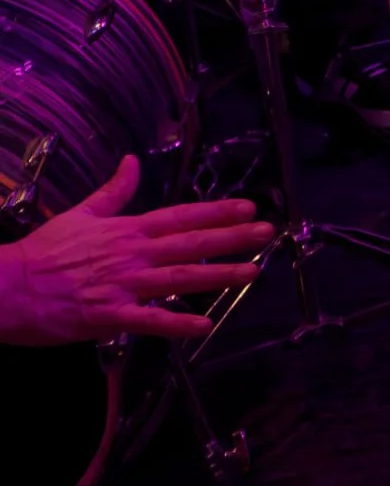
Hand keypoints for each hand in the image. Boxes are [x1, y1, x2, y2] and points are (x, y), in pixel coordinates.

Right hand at [0, 156, 272, 345]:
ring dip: (218, 274)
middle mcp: (132, 254)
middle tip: (267, 233)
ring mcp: (123, 285)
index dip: (216, 211)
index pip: (181, 217)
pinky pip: (149, 321)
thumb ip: (113, 191)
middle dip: (231, 237)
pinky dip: (176, 323)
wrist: (10, 286)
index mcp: (127, 230)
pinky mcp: (109, 315)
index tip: (248, 207)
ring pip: (180, 279)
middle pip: (190, 243)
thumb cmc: (44, 252)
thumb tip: (132, 161)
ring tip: (252, 271)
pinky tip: (204, 324)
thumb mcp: (81, 213)